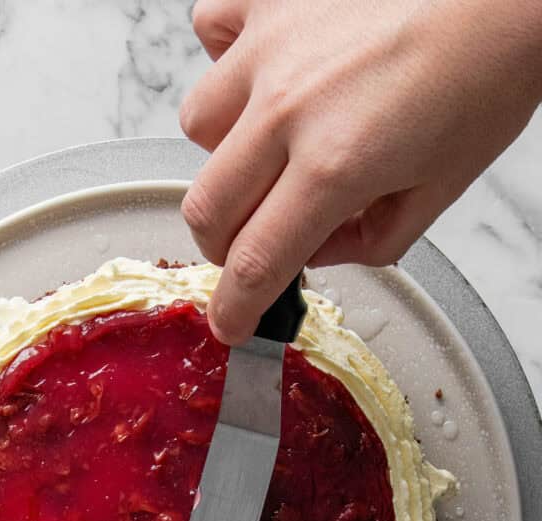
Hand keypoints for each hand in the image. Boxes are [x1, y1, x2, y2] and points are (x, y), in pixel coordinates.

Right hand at [181, 0, 541, 343]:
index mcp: (336, 166)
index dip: (235, 307)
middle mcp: (290, 109)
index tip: (230, 323)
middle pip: (207, 209)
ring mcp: (272, 47)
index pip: (256, 263)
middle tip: (252, 242)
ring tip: (269, 143)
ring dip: (224, 153)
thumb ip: (371, 241)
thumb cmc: (486, 73)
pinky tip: (266, 70)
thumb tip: (316, 251)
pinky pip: (210, 31)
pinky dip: (226, 58)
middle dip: (222, 245)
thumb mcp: (440, 188)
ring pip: (198, 126)